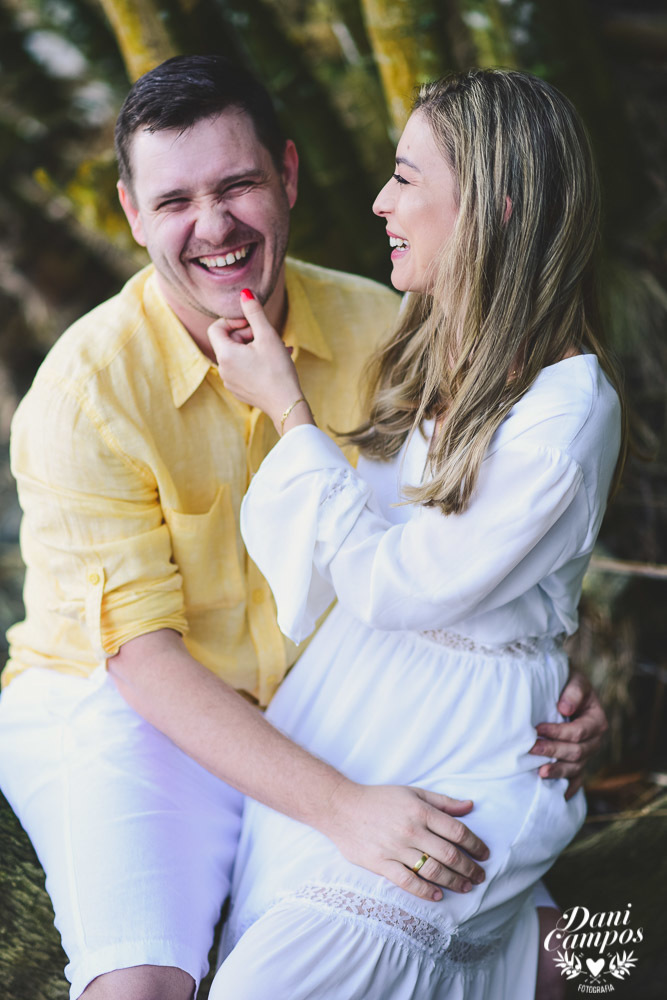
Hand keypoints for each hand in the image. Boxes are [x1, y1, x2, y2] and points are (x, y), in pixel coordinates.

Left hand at [208, 290, 311, 433]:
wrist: (286, 405)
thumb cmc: (277, 370)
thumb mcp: (267, 336)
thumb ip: (254, 312)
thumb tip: (244, 293)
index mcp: (225, 354)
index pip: (216, 327)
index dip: (233, 321)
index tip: (252, 324)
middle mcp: (223, 369)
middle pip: (228, 342)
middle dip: (247, 334)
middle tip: (267, 337)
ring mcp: (230, 382)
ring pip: (238, 355)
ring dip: (255, 347)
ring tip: (278, 348)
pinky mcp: (240, 391)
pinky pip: (243, 369)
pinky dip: (256, 362)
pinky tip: (276, 361)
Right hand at [324, 781, 488, 901]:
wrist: (341, 807)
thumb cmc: (379, 799)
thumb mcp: (413, 793)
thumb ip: (442, 802)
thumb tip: (470, 806)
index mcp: (421, 811)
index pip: (457, 831)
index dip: (475, 844)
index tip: (484, 854)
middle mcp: (411, 830)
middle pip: (449, 854)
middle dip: (469, 868)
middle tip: (480, 876)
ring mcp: (395, 848)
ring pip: (432, 870)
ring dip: (453, 881)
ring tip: (465, 887)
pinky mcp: (380, 863)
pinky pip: (407, 881)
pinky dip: (424, 891)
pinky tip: (437, 895)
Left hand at [531, 670, 607, 799]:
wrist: (568, 688)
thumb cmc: (569, 682)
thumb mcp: (575, 679)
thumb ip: (573, 691)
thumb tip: (565, 708)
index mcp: (597, 721)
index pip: (578, 732)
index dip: (558, 732)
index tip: (538, 728)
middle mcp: (595, 740)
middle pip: (577, 752)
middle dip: (553, 751)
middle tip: (531, 749)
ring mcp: (588, 754)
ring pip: (576, 768)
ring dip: (558, 771)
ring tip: (540, 773)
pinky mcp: (580, 763)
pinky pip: (578, 779)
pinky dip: (569, 788)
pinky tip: (559, 796)